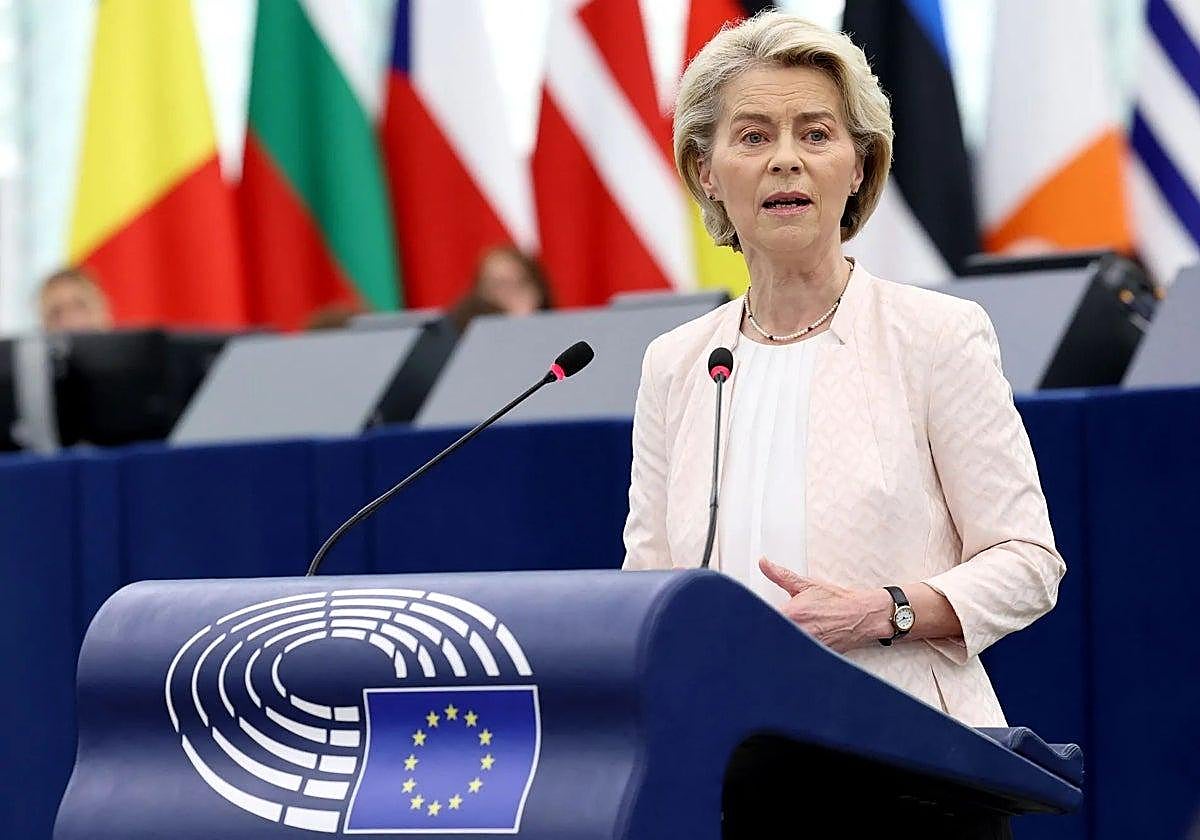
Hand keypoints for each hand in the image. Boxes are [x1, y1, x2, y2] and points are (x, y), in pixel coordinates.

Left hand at [758, 557, 891, 652]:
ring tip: (766, 645)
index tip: (742, 623)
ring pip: (783, 648)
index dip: (751, 622)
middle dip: (760, 635)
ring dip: (775, 645)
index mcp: (792, 613)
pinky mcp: (815, 655)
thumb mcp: (806, 584)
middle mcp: (799, 632)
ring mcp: (807, 646)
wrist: (862, 615)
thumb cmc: (837, 601)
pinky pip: (796, 658)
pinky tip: (788, 651)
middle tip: (749, 636)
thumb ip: (780, 575)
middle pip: (770, 637)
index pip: (762, 620)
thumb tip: (764, 563)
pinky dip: (790, 654)